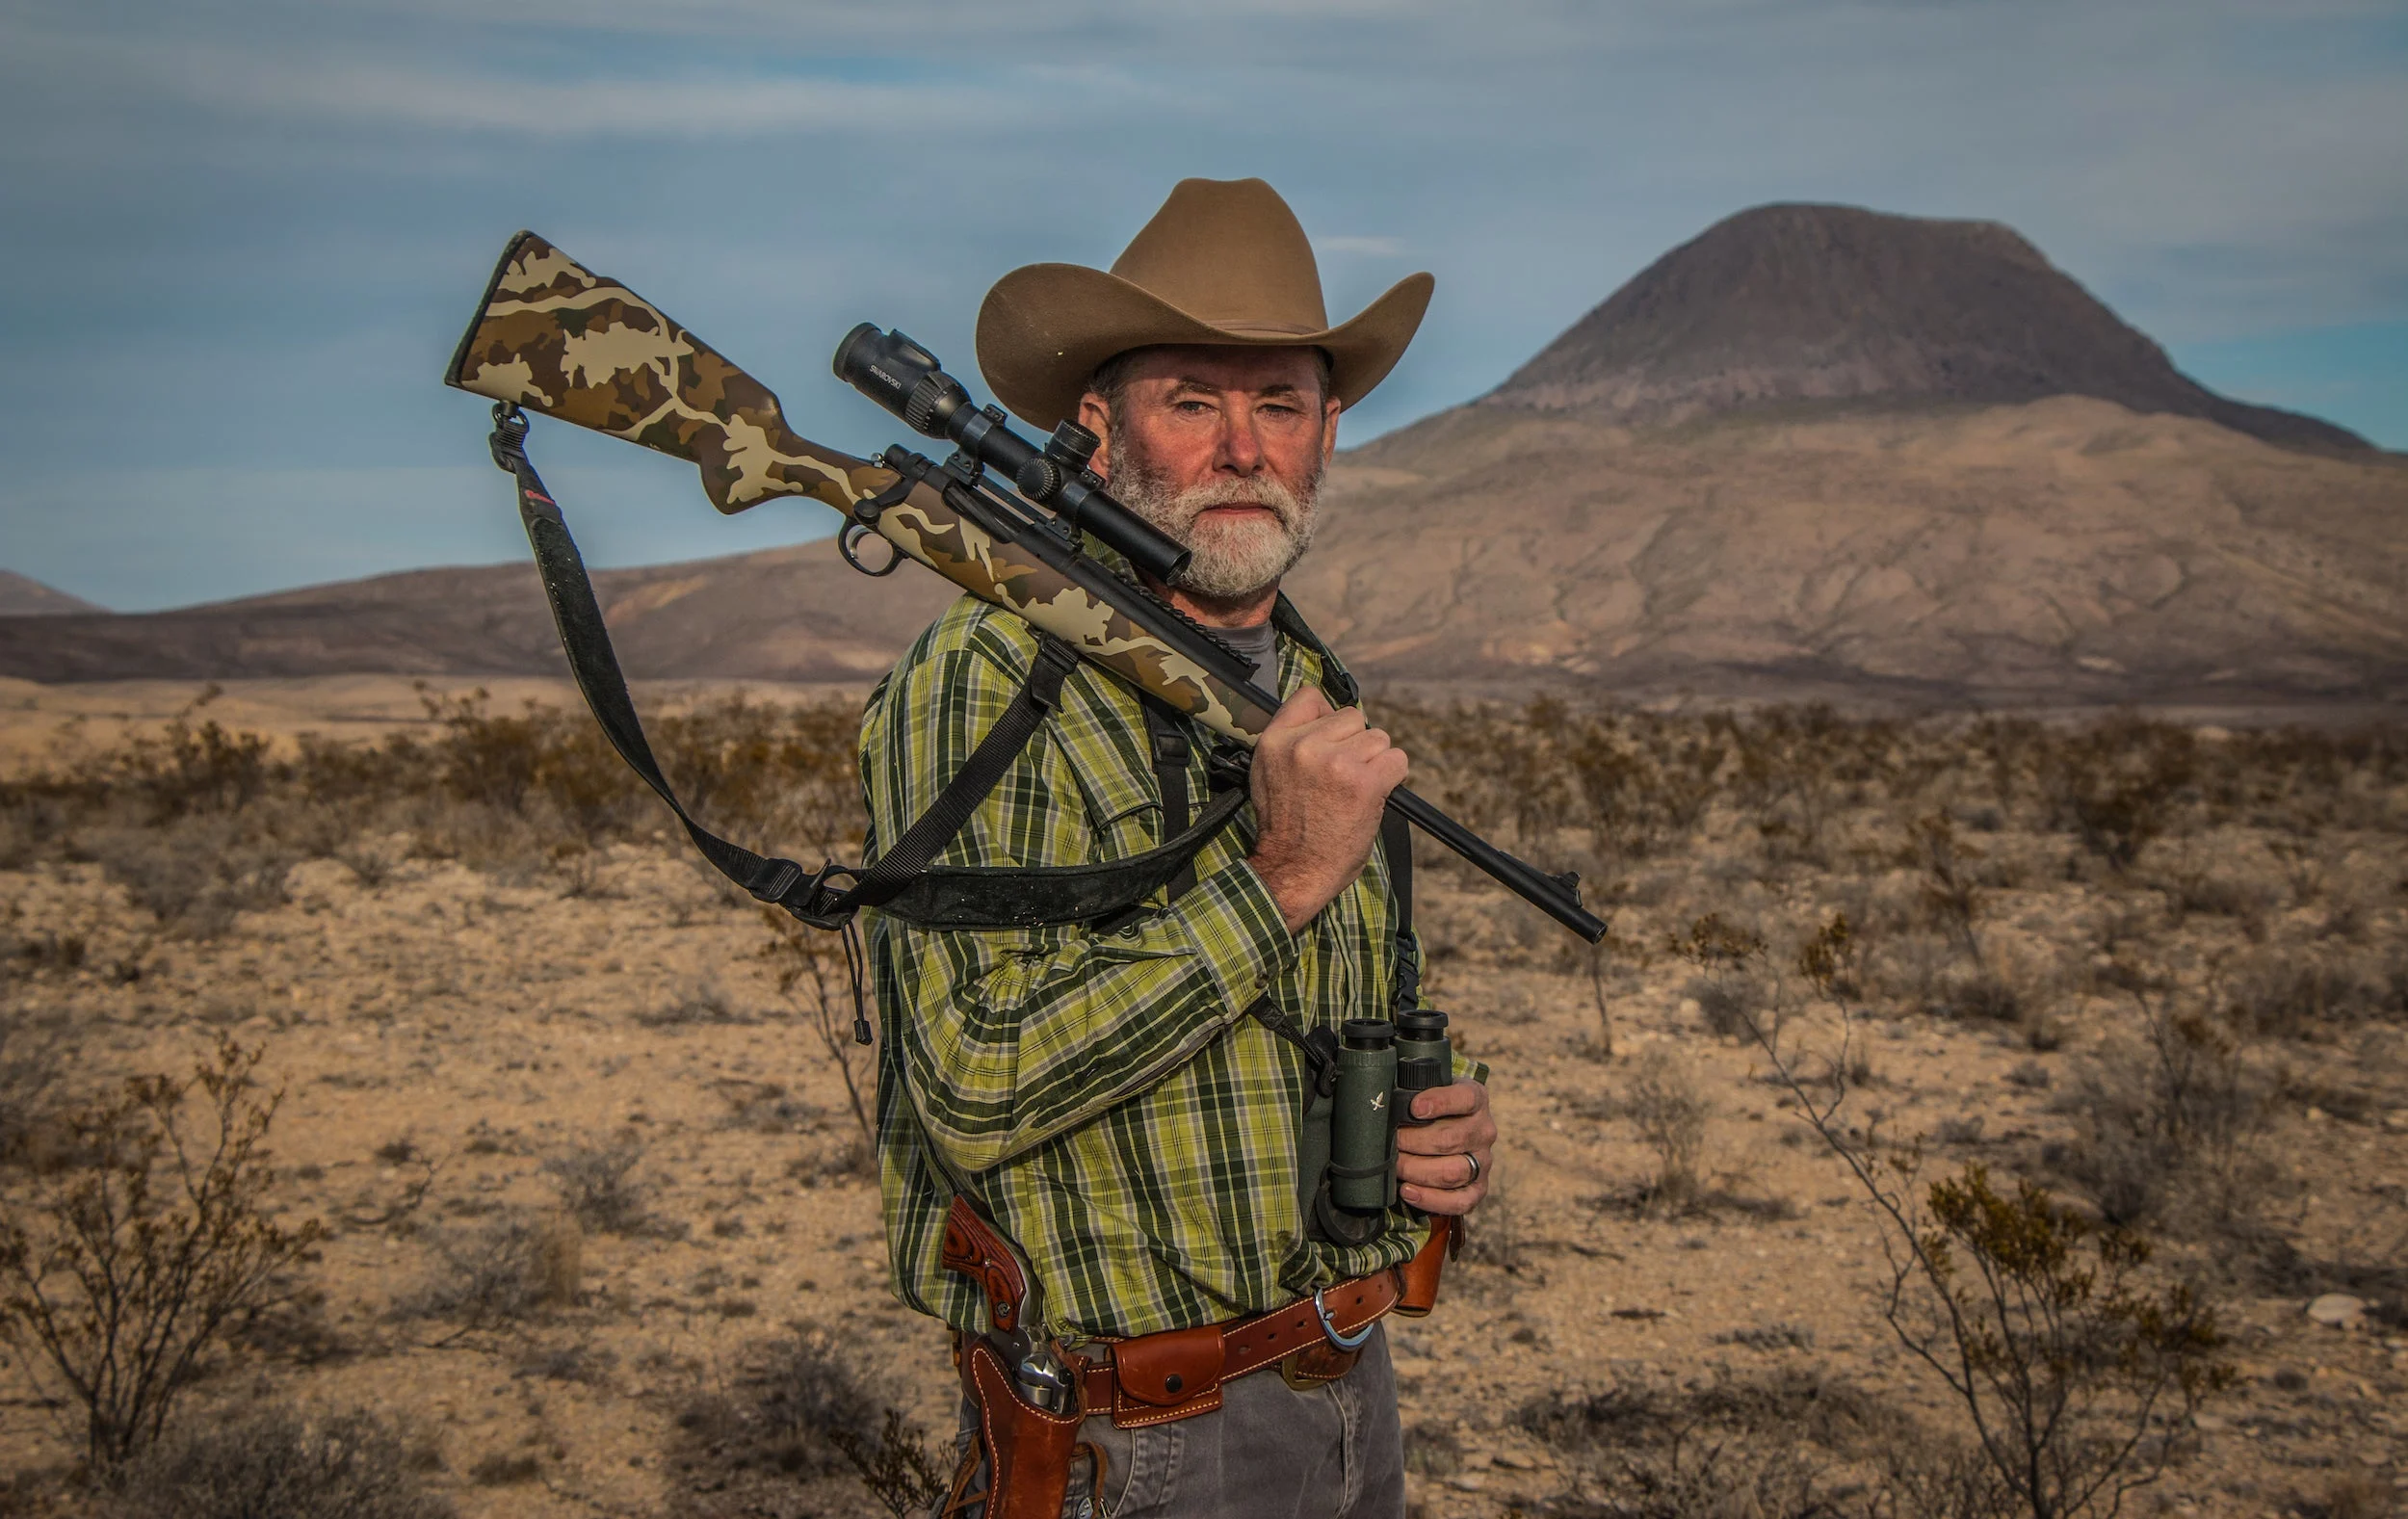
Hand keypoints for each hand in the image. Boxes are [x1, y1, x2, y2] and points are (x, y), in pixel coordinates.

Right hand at [1246, 688, 1407, 932]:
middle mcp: (1304, 746)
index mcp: (1276, 740)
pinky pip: (1397, 760)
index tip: (1331, 739)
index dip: (1328, 717)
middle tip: (1341, 778)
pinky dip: (1393, 777)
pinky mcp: (1364, 782)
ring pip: (1379, 738)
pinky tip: (1374, 795)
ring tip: (1355, 790)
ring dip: (1375, 762)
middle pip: (1353, 717)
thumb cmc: (1286, 827)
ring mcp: (1335, 762)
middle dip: (1355, 744)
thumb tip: (1325, 717)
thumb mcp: (1268, 773)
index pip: (1311, 697)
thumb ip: (1292, 740)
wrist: (1294, 870)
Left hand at [1396, 1080, 1494, 1215]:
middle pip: (1451, 1139)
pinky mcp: (1478, 1189)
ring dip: (1416, 1171)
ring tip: (1395, 1167)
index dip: (1440, 1102)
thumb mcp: (1426, 1091)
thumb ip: (1412, 1091)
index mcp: (1476, 1099)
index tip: (1414, 1108)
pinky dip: (1430, 1199)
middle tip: (1389, 1142)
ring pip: (1452, 1172)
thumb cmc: (1428, 1109)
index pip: (1465, 1098)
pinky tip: (1407, 1191)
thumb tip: (1386, 1100)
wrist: (1445, 1132)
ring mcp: (1483, 1162)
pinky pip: (1459, 1201)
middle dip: (1413, 1142)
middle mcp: (1484, 1131)